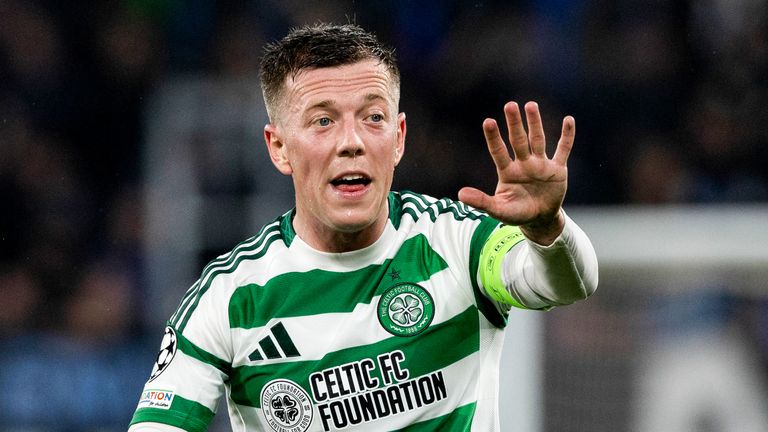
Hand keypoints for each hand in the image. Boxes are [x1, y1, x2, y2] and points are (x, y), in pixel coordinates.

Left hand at [458, 101, 573, 244]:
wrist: (540, 220)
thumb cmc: (517, 213)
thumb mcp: (498, 209)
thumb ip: (481, 201)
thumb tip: (459, 195)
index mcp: (507, 172)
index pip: (498, 151)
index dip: (493, 137)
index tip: (488, 121)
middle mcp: (523, 163)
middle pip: (518, 140)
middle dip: (514, 124)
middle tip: (510, 105)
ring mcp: (541, 165)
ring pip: (537, 140)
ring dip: (535, 123)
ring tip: (530, 105)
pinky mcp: (558, 169)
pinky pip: (563, 150)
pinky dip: (567, 136)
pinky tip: (568, 120)